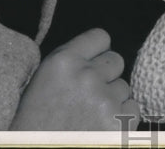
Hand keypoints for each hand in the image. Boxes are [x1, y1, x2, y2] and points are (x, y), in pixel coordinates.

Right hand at [10, 28, 139, 129]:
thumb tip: (96, 55)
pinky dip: (122, 118)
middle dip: (106, 75)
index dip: (96, 52)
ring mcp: (106, 101)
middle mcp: (87, 76)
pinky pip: (132, 109)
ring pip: (123, 87)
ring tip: (90, 116)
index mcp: (63, 62)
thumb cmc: (32, 126)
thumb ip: (70, 64)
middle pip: (116, 60)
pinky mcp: (119, 125)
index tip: (91, 64)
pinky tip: (101, 128)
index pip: (100, 37)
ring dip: (112, 99)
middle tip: (88, 95)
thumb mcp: (41, 83)